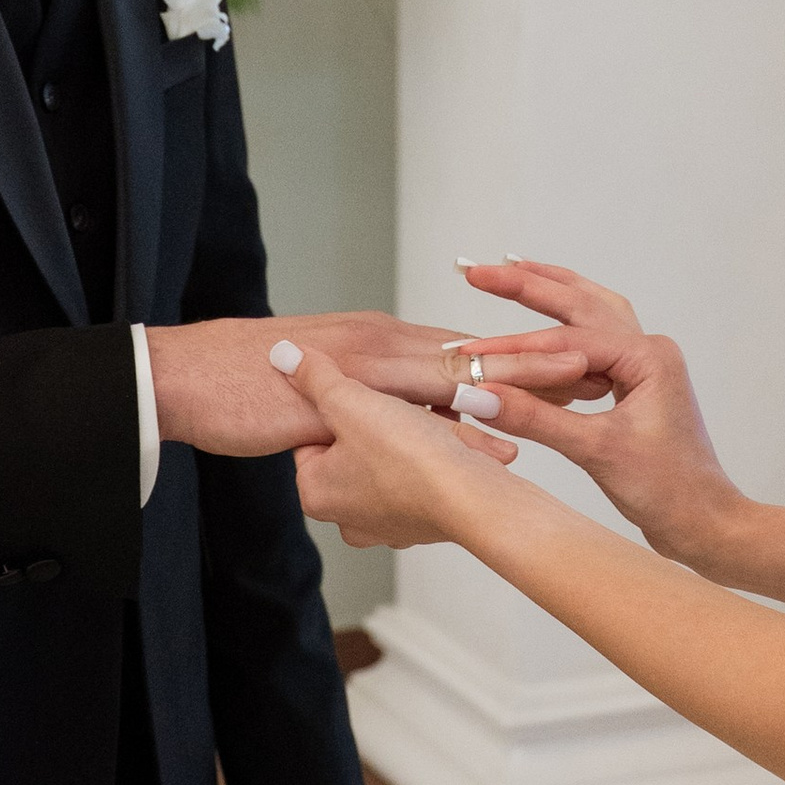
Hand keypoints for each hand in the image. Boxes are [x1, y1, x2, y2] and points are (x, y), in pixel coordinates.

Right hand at [148, 310, 583, 458]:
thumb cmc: (239, 387)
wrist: (180, 379)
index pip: (462, 345)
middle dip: (540, 360)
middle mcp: (381, 342)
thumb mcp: (314, 390)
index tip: (574, 363)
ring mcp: (364, 365)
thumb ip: (355, 395)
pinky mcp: (344, 396)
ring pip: (459, 373)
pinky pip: (414, 416)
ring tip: (579, 389)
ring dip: (520, 380)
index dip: (519, 354)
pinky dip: (464, 429)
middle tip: (603, 368)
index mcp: (378, 339)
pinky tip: (503, 444)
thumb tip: (388, 418)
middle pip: (476, 351)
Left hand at [280, 339, 519, 549]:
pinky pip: (426, 476)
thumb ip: (316, 376)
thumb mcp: (351, 402)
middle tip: (404, 402)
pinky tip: (454, 440)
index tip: (368, 390)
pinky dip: (439, 455)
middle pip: (360, 445)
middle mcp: (348, 517)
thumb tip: (283, 355)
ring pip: (396, 458)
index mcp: (317, 493)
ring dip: (418, 434)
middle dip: (386, 418)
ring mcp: (388, 524)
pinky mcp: (426, 521)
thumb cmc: (408, 458)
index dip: (344, 403)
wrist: (473, 499)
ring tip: (438, 417)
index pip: (316, 432)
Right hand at [449, 262, 742, 567]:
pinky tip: (540, 323)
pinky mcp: (636, 385)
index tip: (469, 353)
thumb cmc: (667, 490)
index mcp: (649, 357)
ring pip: (591, 315)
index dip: (514, 346)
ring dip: (552, 293)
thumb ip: (537, 418)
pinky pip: (593, 345)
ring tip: (511, 269)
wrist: (705, 523)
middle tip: (479, 271)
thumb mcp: (595, 452)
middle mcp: (650, 351)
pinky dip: (562, 329)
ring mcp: (645, 366)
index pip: (567, 339)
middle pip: (580, 303)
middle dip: (528, 284)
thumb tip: (481, 394)